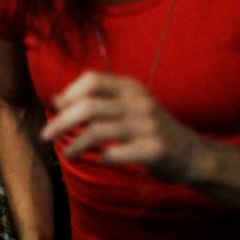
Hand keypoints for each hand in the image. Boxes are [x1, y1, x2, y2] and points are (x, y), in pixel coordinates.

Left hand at [41, 71, 208, 182]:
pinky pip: (116, 153)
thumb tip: (56, 100)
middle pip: (89, 106)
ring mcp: (147, 125)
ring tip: (68, 153)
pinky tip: (102, 160)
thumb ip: (97, 101)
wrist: (194, 154)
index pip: (92, 79)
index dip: (69, 93)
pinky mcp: (154, 149)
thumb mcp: (129, 106)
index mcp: (131, 88)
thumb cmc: (151, 130)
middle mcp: (139, 102)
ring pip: (98, 131)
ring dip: (76, 144)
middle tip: (46, 136)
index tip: (56, 108)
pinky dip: (103, 158)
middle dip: (62, 121)